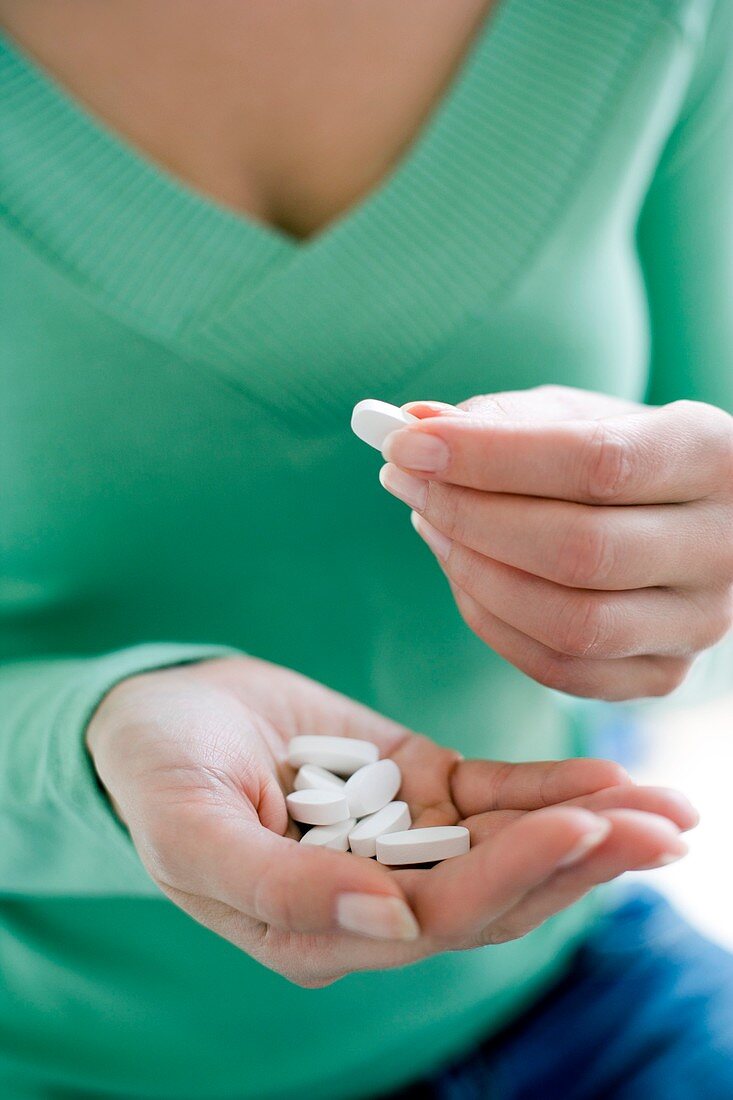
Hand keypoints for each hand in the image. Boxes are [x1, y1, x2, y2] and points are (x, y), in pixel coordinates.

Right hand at [87, 655, 695, 985]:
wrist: (156, 714)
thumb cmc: (156, 777)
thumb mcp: (191, 832)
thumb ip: (276, 888)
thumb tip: (386, 923)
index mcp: (321, 930)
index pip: (438, 918)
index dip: (514, 877)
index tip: (582, 827)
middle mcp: (376, 897)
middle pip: (497, 892)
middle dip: (583, 861)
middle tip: (664, 826)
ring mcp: (401, 838)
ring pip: (509, 844)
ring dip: (588, 826)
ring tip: (667, 808)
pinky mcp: (415, 784)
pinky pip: (492, 793)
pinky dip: (547, 783)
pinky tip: (607, 774)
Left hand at [380, 386, 732, 700]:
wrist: (681, 515)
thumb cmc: (621, 454)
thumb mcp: (577, 415)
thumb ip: (502, 418)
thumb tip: (415, 426)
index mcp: (714, 457)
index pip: (597, 463)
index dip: (490, 458)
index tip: (407, 443)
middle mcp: (723, 547)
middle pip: (581, 551)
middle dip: (469, 515)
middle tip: (404, 480)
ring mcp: (699, 622)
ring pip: (570, 623)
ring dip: (473, 572)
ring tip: (430, 521)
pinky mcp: (662, 673)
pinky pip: (559, 670)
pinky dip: (491, 622)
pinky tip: (462, 572)